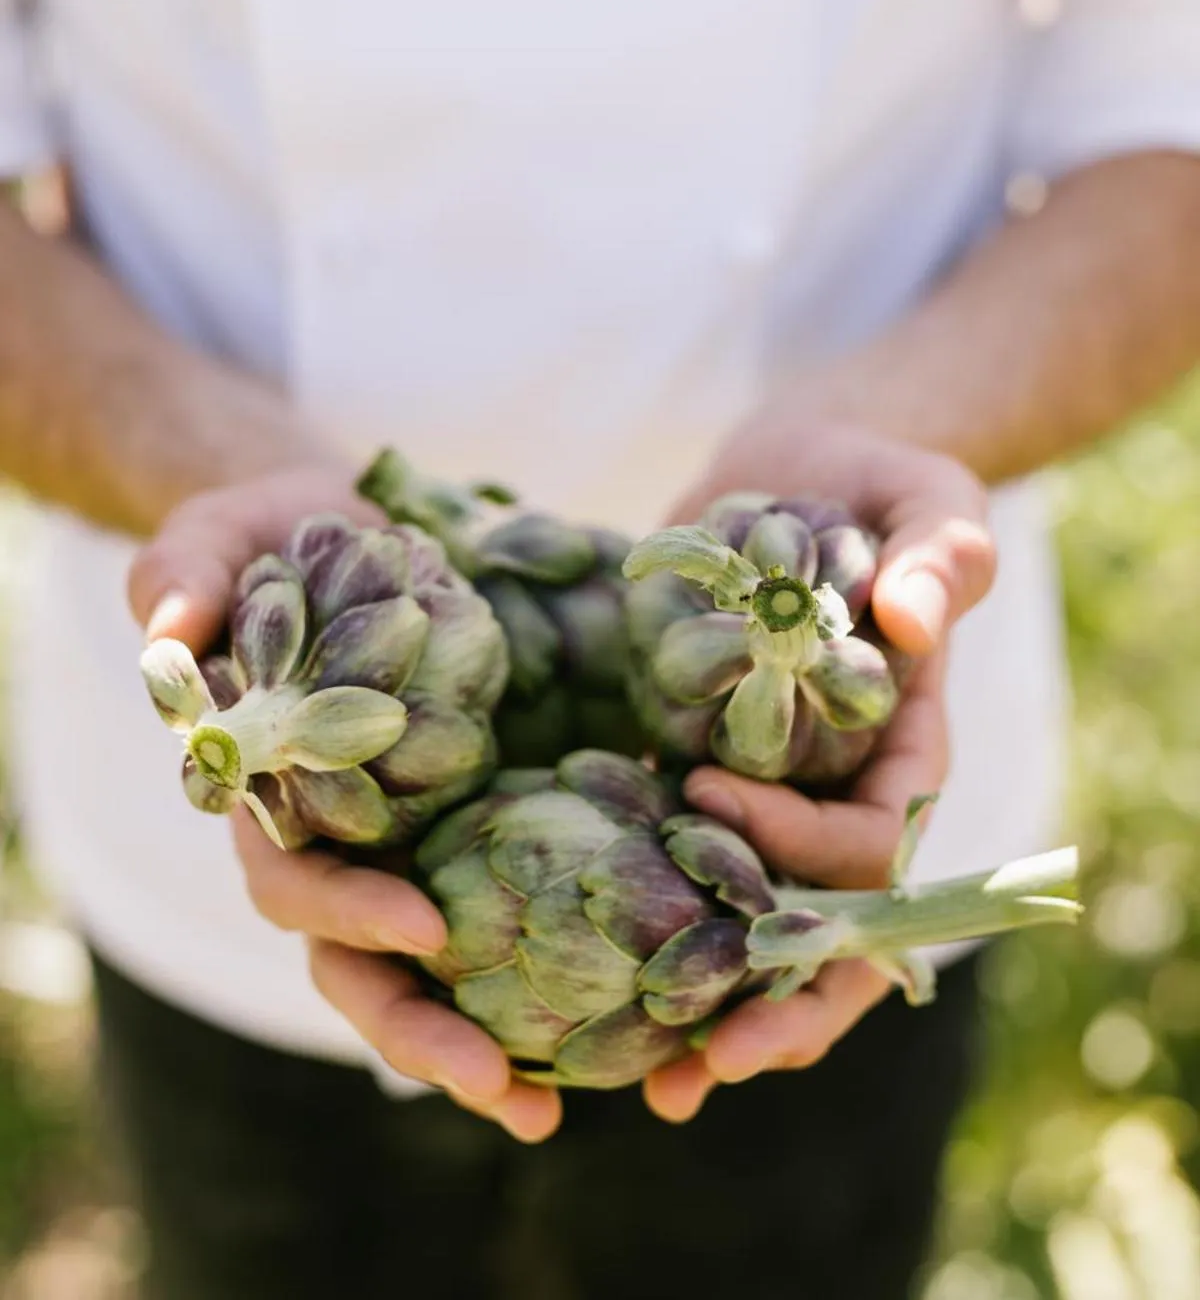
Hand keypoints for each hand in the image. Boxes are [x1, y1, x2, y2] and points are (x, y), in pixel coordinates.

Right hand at [128, 466, 561, 1143]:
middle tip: (512, 1095)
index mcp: (278, 800)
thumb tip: (164, 625)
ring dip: (498, 1043)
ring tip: (564, 1110)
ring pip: (445, 970)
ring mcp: (421, 839)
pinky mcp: (493, 816)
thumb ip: (188, 573)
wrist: (351, 531)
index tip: (425, 925)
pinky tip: (635, 1013)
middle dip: (430, 1035)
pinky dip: (569, 964)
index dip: (349, 913)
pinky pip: (526, 904)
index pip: (297, 884)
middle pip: (370, 967)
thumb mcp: (222, 537)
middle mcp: (348, 842)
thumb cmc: (274, 541)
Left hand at [642, 416, 994, 1122]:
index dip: (803, 854)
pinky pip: (667, 856)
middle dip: (769, 1002)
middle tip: (701, 1068)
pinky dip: (632, 911)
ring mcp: (761, 790)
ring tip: (636, 1071)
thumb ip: (943, 556)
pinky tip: (566, 961)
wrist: (801, 467)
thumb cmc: (885, 485)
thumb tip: (917, 622)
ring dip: (697, 997)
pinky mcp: (688, 761)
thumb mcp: (935, 503)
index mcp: (900, 755)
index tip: (709, 803)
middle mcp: (832, 794)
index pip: (870, 845)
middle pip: (818, 930)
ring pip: (742, 921)